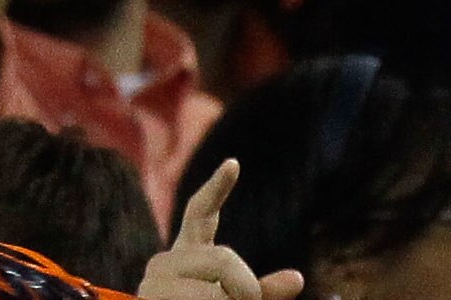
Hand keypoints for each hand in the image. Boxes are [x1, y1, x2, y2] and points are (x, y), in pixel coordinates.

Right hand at [146, 157, 304, 299]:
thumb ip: (264, 292)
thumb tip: (297, 278)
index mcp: (186, 253)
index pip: (200, 212)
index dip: (217, 188)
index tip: (234, 164)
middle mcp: (165, 262)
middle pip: (224, 259)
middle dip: (247, 288)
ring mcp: (153, 284)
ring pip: (213, 290)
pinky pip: (205, 299)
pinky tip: (219, 277)